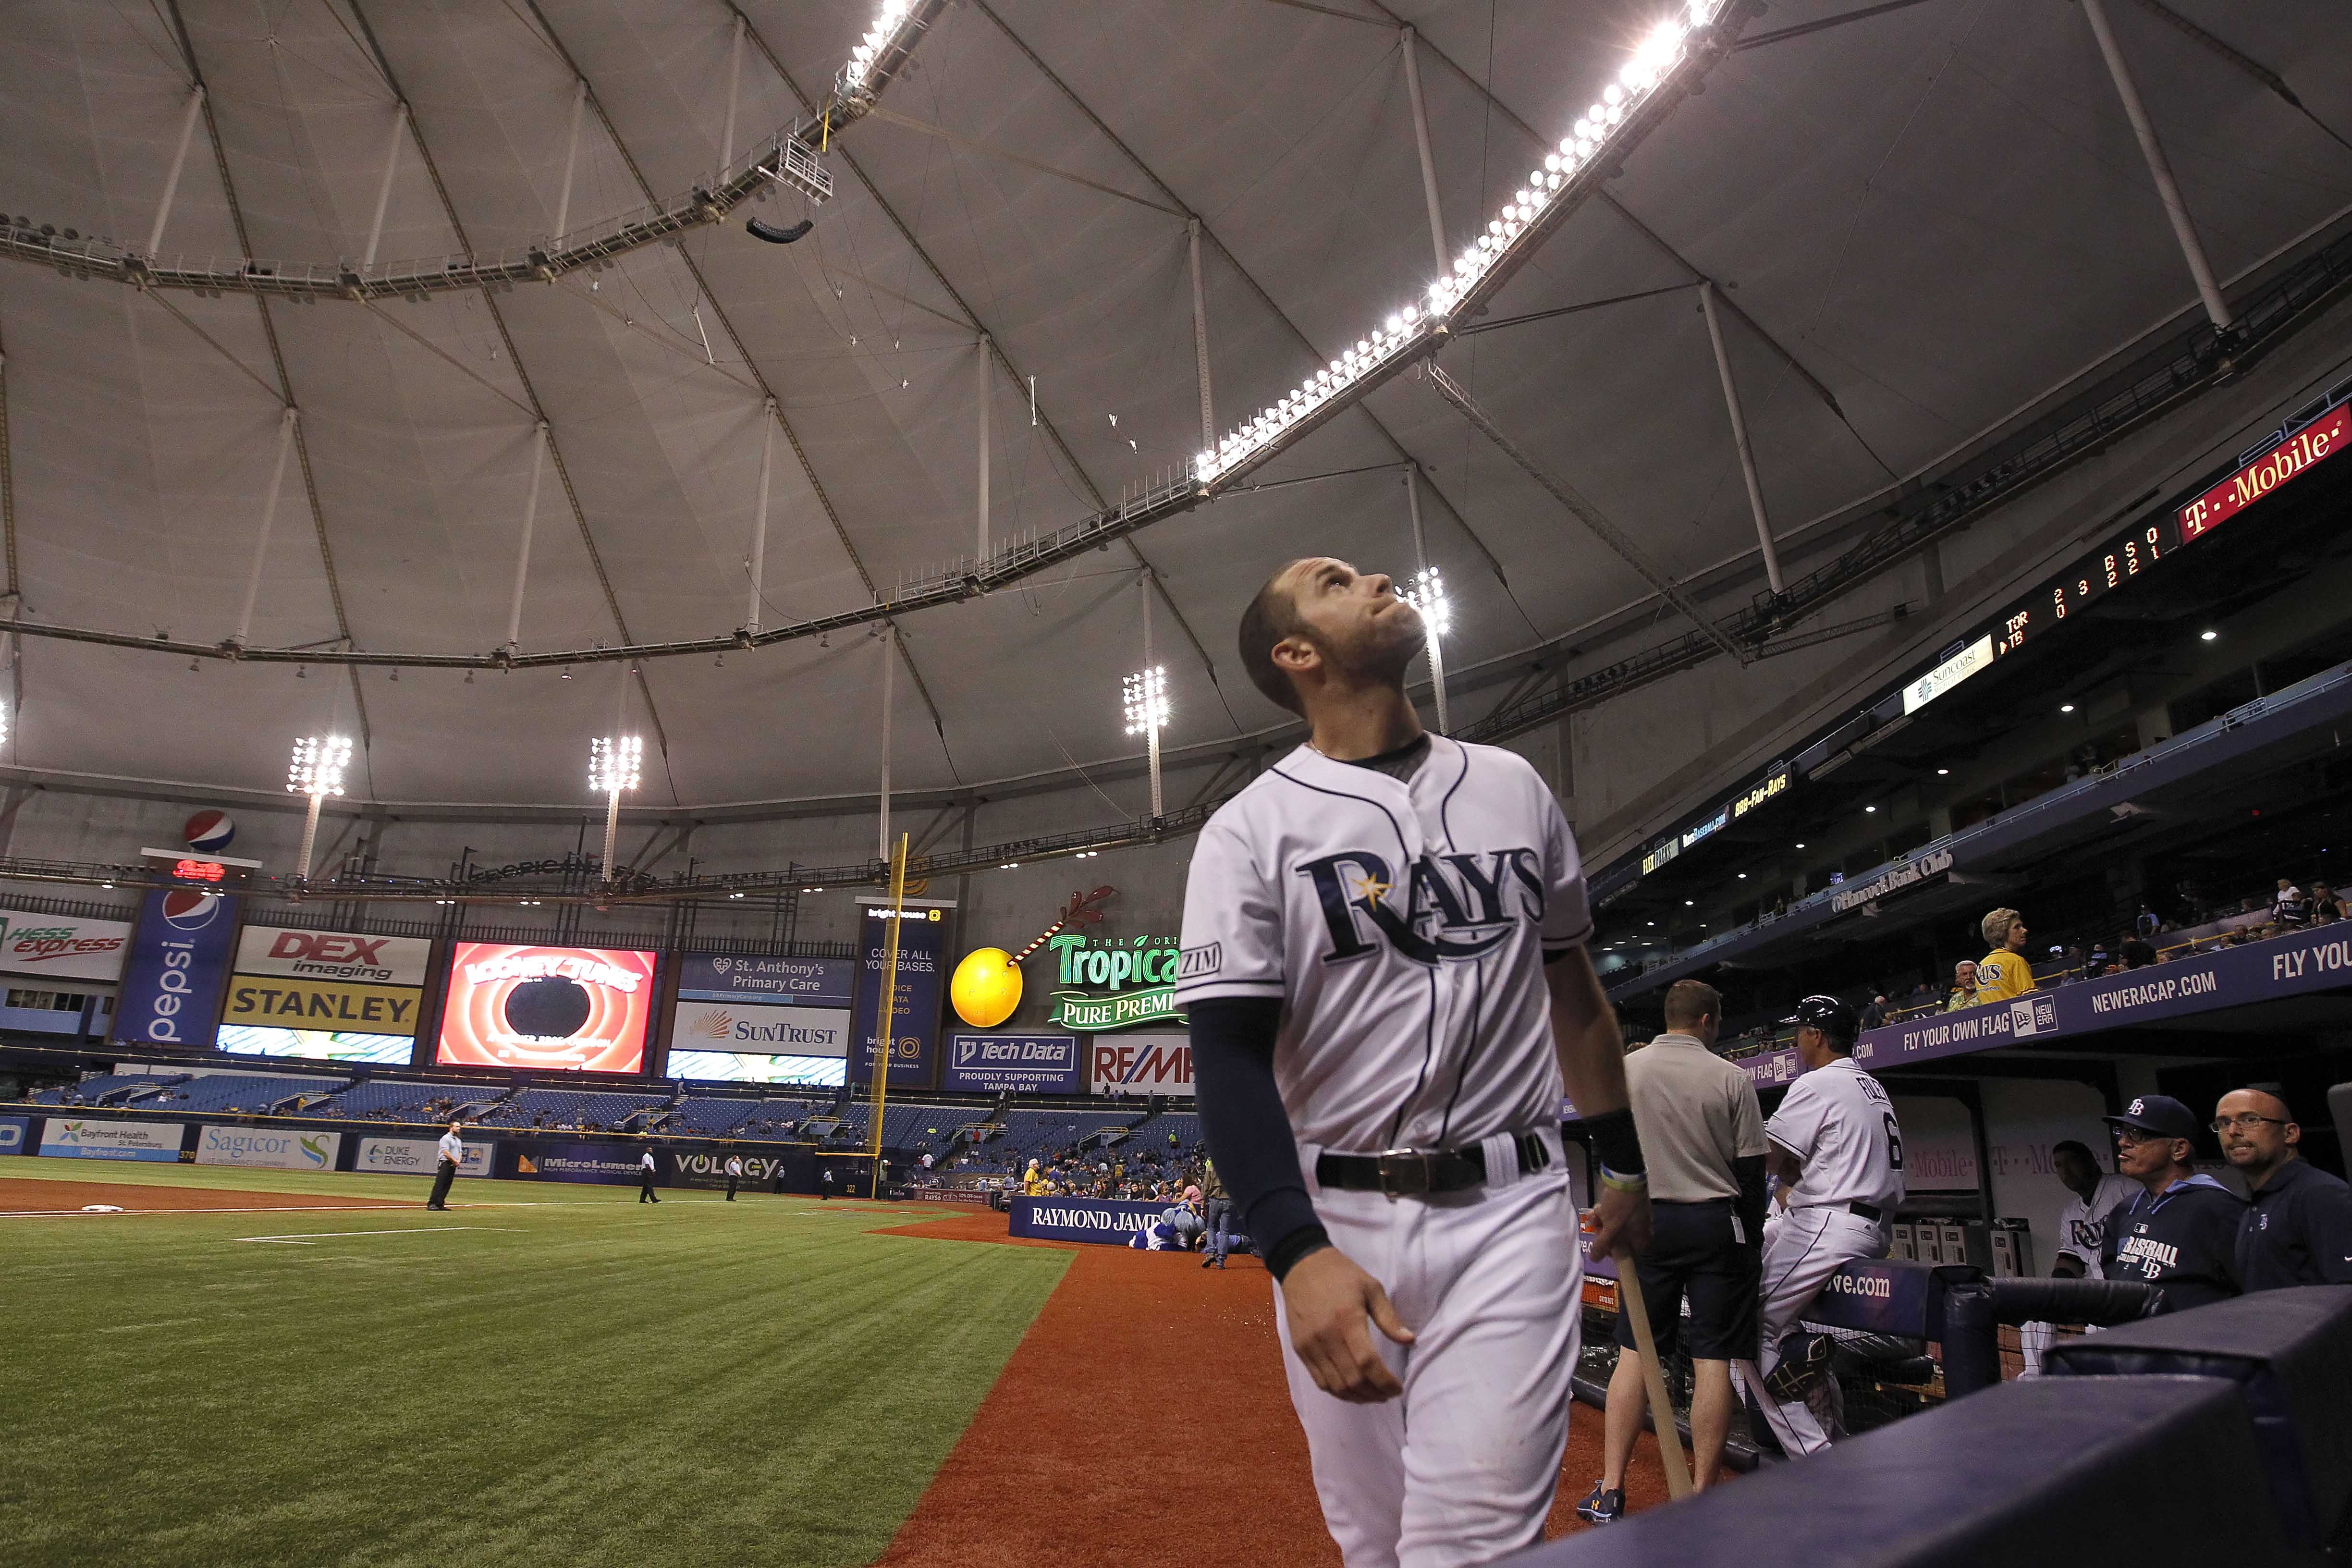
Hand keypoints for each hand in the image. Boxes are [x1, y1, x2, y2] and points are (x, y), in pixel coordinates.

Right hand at [1281, 1246, 1413, 1402]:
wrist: (1301, 1265)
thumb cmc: (1341, 1274)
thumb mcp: (1371, 1288)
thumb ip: (1389, 1318)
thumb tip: (1410, 1341)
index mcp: (1347, 1320)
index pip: (1368, 1363)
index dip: (1385, 1381)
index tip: (1398, 1388)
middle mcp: (1327, 1337)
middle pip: (1352, 1380)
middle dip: (1375, 1393)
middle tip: (1388, 1393)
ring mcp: (1310, 1346)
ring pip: (1335, 1386)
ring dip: (1357, 1397)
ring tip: (1373, 1395)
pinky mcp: (1300, 1350)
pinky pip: (1319, 1381)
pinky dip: (1338, 1391)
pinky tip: (1352, 1390)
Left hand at [1584, 1180, 1651, 1262]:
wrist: (1626, 1177)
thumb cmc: (1621, 1208)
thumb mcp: (1610, 1229)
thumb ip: (1602, 1246)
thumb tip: (1594, 1260)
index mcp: (1642, 1239)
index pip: (1627, 1254)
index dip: (1613, 1252)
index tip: (1601, 1246)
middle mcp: (1641, 1230)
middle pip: (1619, 1240)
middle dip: (1605, 1233)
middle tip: (1597, 1228)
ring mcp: (1635, 1217)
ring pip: (1615, 1225)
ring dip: (1602, 1222)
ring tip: (1595, 1215)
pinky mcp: (1627, 1206)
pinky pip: (1615, 1214)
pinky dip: (1606, 1212)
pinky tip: (1597, 1208)